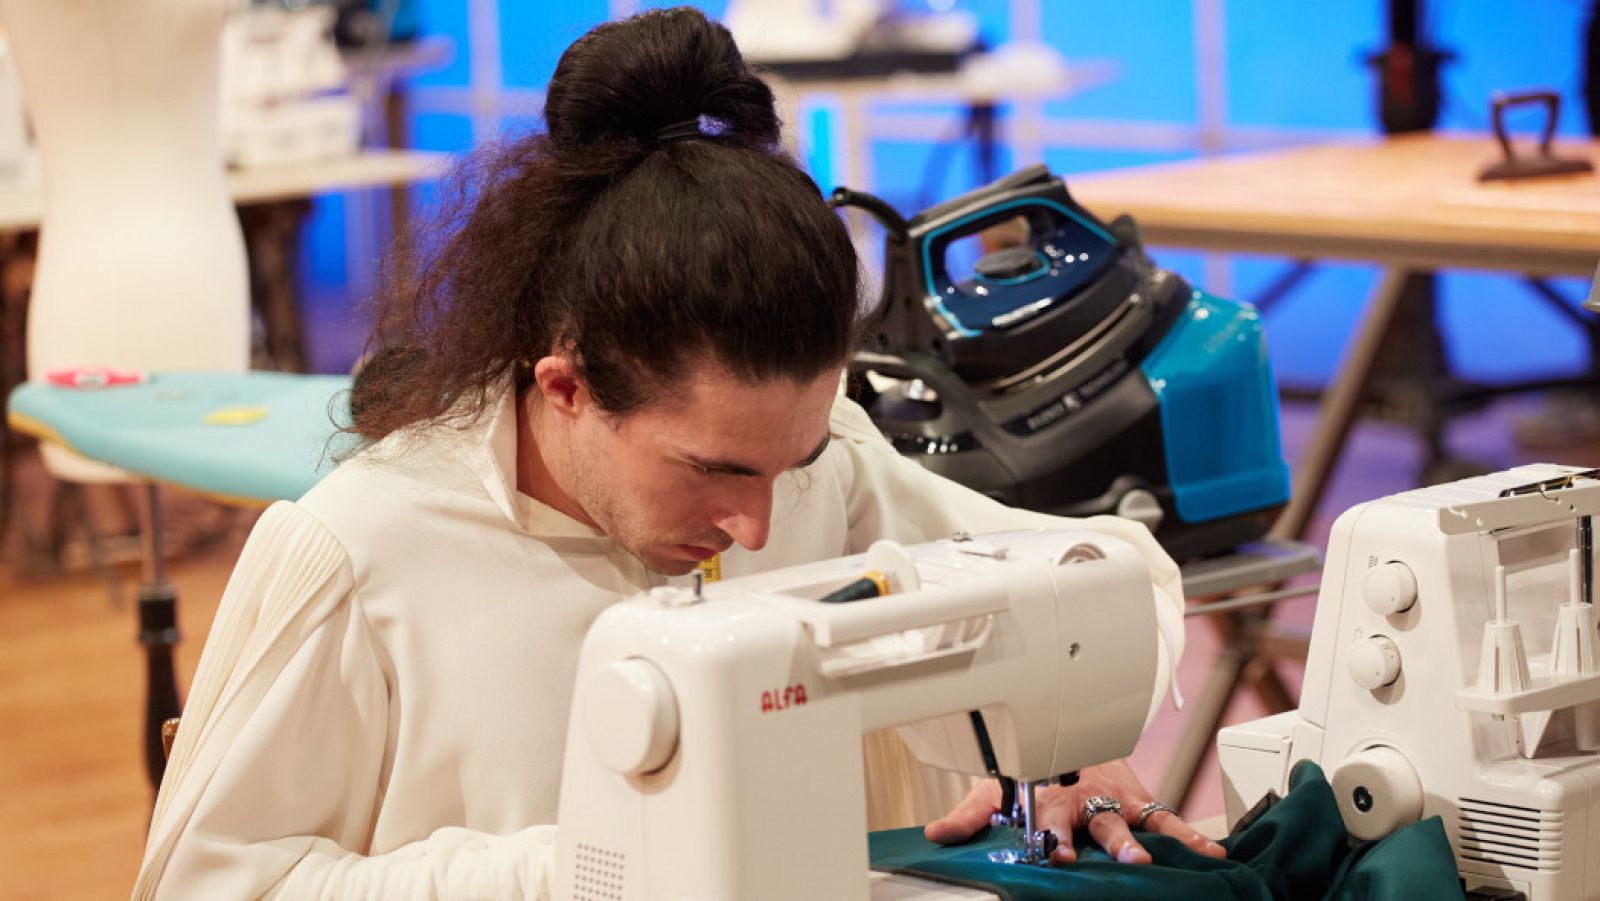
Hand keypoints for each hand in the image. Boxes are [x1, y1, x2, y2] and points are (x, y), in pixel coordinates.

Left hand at [924, 758, 1226, 865]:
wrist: (1070, 735)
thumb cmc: (1032, 770)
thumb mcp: (996, 787)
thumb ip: (970, 814)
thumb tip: (937, 834)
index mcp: (1049, 797)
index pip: (1050, 816)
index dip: (1053, 835)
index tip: (1056, 852)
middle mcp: (1086, 798)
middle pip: (1099, 820)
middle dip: (1111, 839)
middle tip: (1126, 857)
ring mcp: (1117, 800)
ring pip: (1139, 818)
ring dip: (1153, 838)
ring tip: (1166, 856)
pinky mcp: (1140, 801)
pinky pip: (1168, 816)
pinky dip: (1191, 834)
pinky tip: (1211, 851)